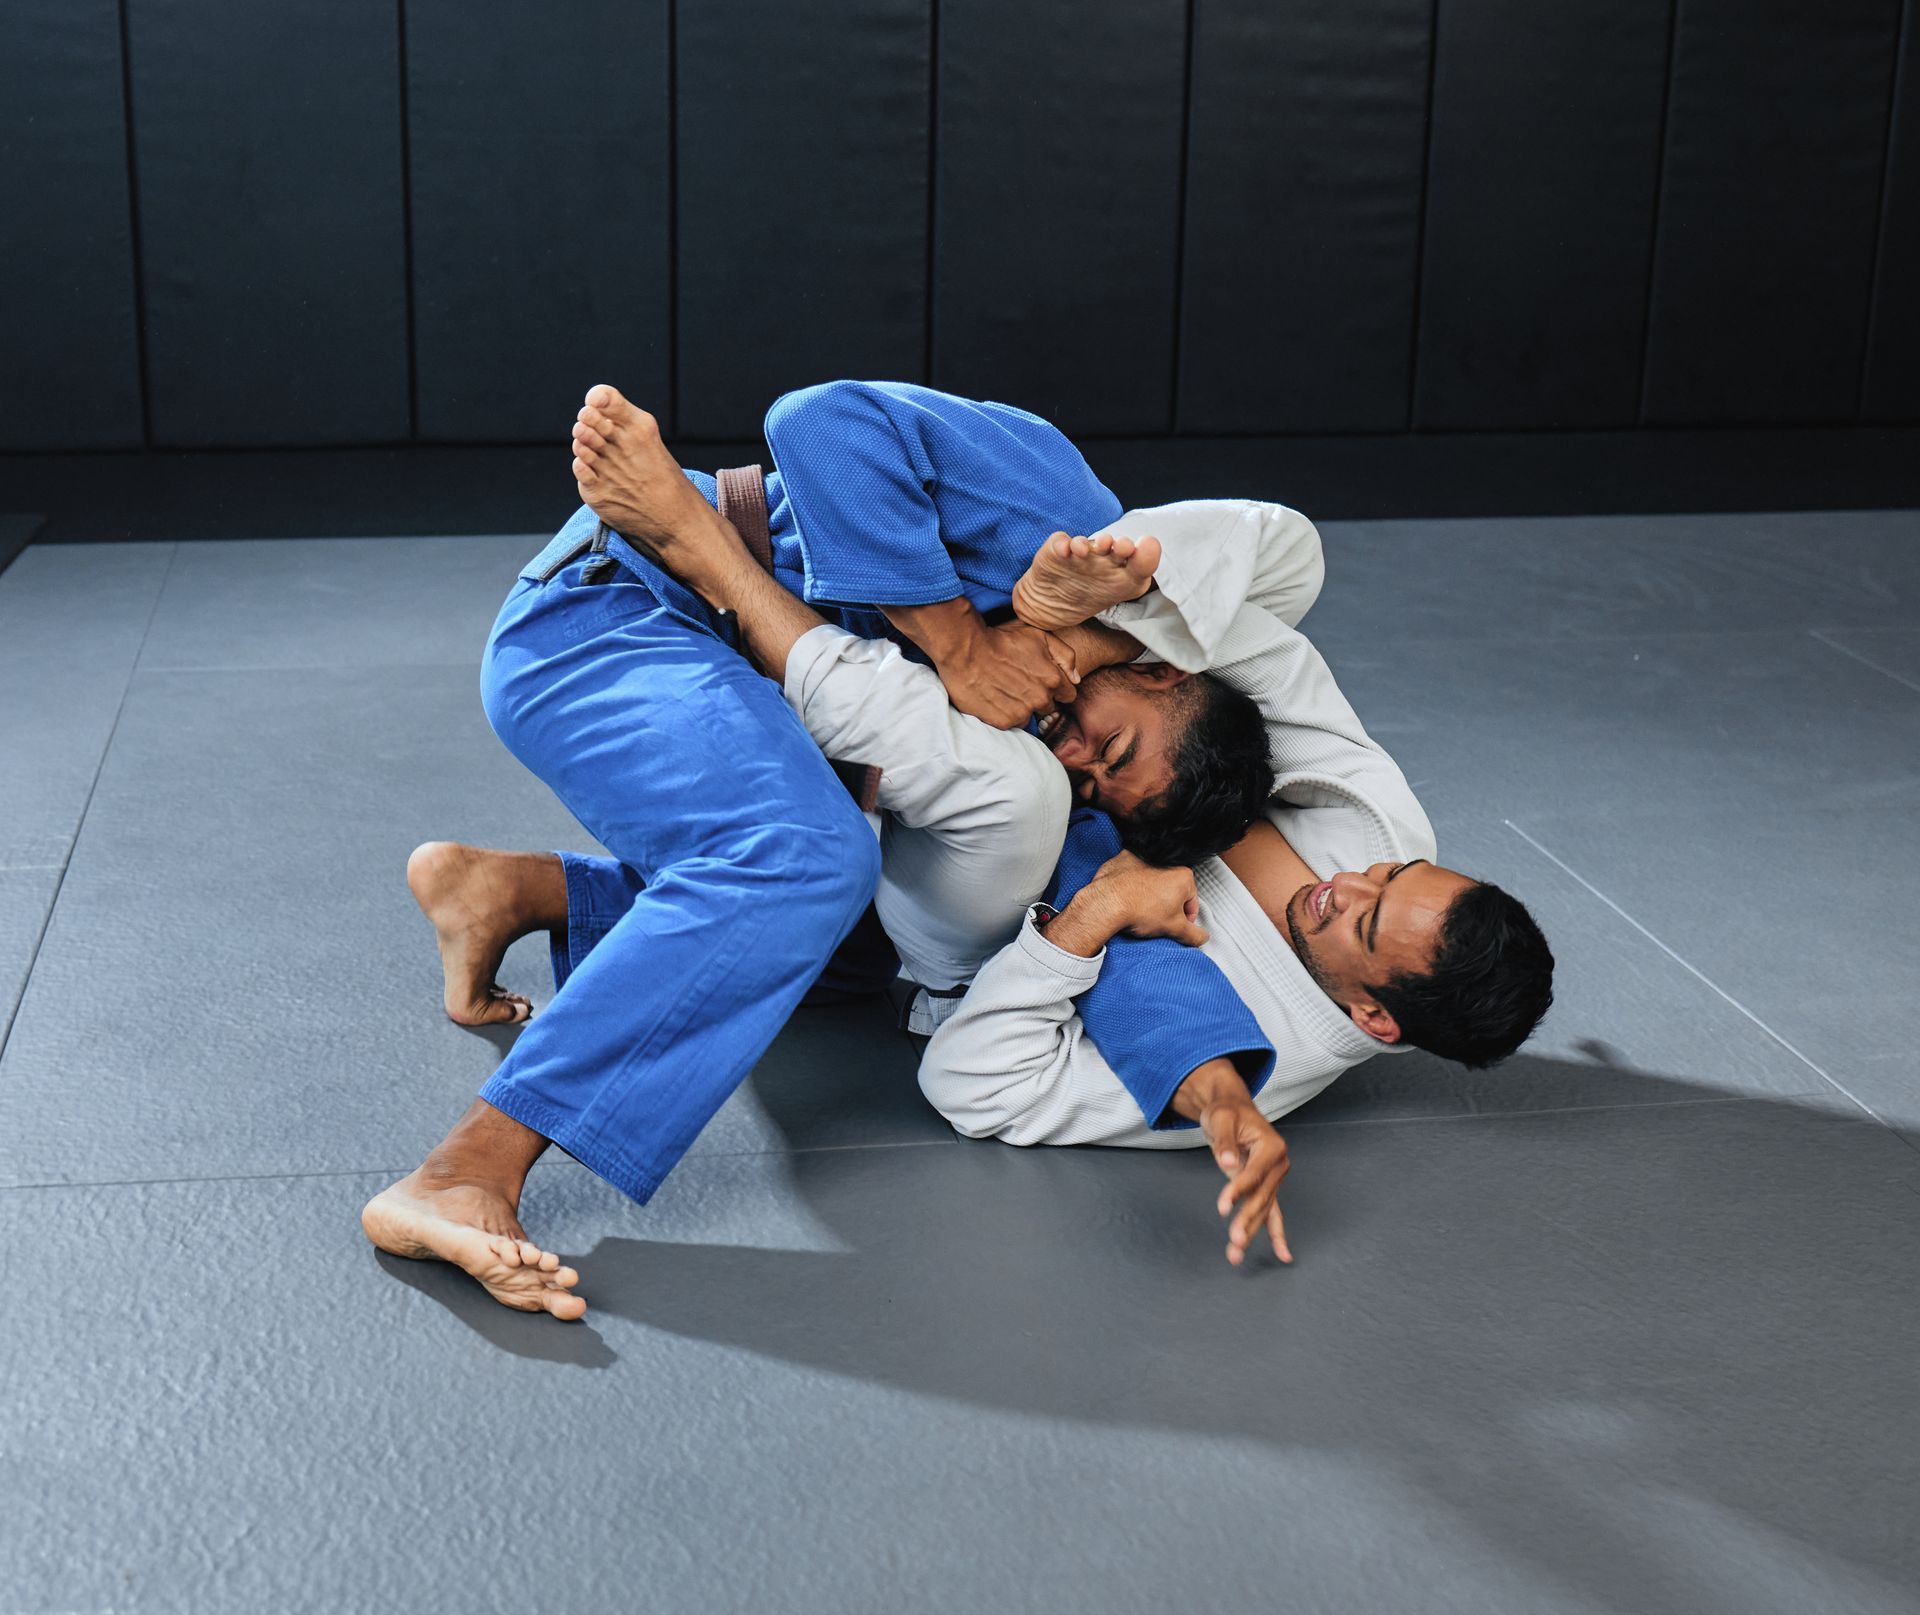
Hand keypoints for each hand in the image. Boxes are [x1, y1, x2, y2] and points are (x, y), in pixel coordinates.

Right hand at [936, 620, 1079, 729]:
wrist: (965, 650)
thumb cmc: (1001, 639)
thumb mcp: (1039, 636)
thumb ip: (1065, 656)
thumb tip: (1076, 678)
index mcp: (1053, 679)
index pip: (1068, 695)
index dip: (1055, 688)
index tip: (1040, 681)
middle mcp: (1041, 699)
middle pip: (1049, 707)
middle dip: (1038, 698)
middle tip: (1019, 684)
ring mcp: (1022, 712)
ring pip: (1029, 716)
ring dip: (1021, 707)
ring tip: (1004, 690)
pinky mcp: (1003, 722)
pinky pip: (1010, 723)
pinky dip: (1004, 713)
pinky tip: (994, 698)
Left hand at [1089, 850, 1207, 942]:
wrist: (1108, 902)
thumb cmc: (1139, 909)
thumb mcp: (1174, 928)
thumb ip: (1194, 934)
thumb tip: (1201, 937)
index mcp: (1183, 875)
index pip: (1191, 902)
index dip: (1185, 919)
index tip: (1176, 927)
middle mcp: (1165, 862)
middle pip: (1172, 891)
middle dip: (1166, 907)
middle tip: (1156, 921)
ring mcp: (1144, 859)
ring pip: (1153, 882)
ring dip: (1150, 896)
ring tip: (1140, 912)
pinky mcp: (1124, 859)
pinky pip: (1133, 875)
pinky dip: (1131, 885)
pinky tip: (1128, 899)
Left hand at [1173, 1059, 1292, 1266]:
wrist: (1232, 1109)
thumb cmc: (1227, 1112)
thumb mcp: (1221, 1118)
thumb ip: (1225, 1141)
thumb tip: (1228, 1162)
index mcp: (1272, 1146)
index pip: (1254, 1174)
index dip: (1238, 1190)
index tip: (1222, 1206)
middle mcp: (1278, 1165)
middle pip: (1262, 1197)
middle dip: (1247, 1220)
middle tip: (1235, 1240)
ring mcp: (1274, 1178)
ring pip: (1264, 1210)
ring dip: (1251, 1232)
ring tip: (1235, 1255)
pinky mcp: (1266, 1187)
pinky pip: (1272, 1213)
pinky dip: (1276, 1234)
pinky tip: (1283, 1255)